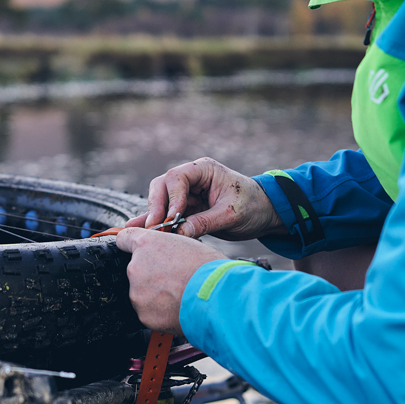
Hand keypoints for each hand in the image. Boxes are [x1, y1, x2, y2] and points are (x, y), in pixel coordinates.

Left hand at [116, 227, 226, 334]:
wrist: (218, 297)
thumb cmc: (209, 269)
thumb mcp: (187, 244)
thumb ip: (167, 247)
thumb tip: (164, 252)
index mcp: (145, 244)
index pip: (123, 239)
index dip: (131, 246)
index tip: (136, 252)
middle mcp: (136, 267)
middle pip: (136, 270)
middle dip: (152, 275)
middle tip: (174, 279)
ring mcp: (137, 293)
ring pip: (142, 293)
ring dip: (156, 295)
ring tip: (179, 294)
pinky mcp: (144, 315)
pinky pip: (149, 312)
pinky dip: (160, 312)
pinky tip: (178, 307)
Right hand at [127, 157, 278, 240]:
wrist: (265, 214)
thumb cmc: (253, 207)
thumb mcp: (231, 215)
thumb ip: (205, 222)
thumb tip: (179, 232)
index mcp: (204, 170)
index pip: (177, 177)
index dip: (171, 198)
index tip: (170, 219)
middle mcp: (191, 178)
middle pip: (162, 187)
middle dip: (156, 207)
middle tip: (153, 228)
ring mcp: (187, 194)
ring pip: (160, 201)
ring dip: (153, 217)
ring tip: (143, 233)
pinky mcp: (186, 209)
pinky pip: (167, 215)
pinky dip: (157, 224)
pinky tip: (140, 232)